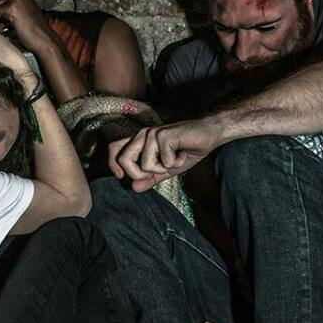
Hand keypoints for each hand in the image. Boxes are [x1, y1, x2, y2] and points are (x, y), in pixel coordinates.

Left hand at [107, 120, 222, 190]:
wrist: (209, 135)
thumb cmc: (186, 150)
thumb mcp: (166, 170)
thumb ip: (150, 178)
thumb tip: (134, 188)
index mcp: (139, 141)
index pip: (114, 149)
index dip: (113, 165)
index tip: (122, 177)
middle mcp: (142, 135)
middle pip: (123, 160)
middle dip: (139, 174)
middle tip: (158, 172)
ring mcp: (153, 134)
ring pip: (145, 165)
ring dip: (164, 169)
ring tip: (176, 159)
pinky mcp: (164, 135)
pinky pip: (163, 162)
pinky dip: (176, 163)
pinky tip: (183, 154)